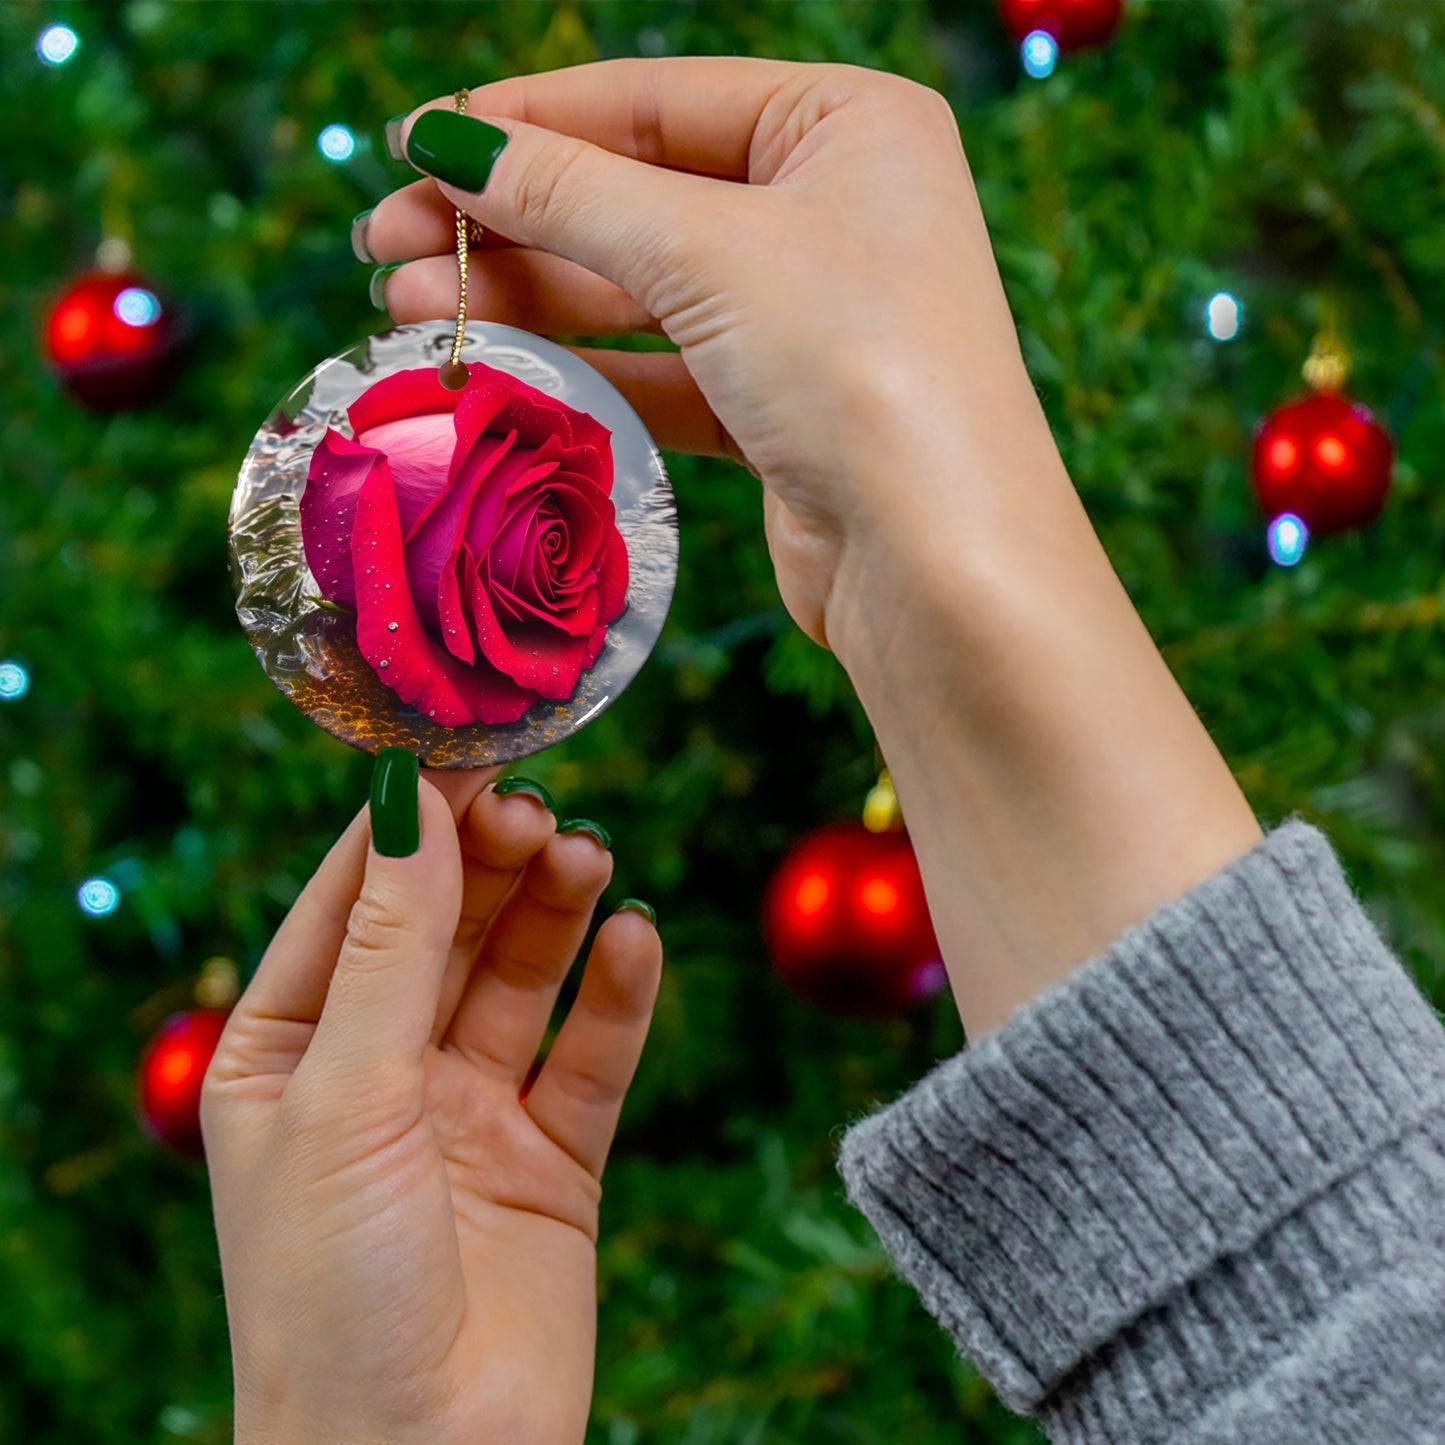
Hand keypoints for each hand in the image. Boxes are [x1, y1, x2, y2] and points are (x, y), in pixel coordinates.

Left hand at [202, 765, 660, 1444]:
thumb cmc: (332, 1292)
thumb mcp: (346, 1095)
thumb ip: (391, 946)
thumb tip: (409, 798)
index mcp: (288, 1054)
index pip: (351, 904)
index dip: (408, 826)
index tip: (467, 749)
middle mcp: (379, 1074)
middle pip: (446, 929)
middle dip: (490, 863)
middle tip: (540, 808)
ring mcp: (468, 1114)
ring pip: (521, 978)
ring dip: (556, 912)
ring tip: (589, 858)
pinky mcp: (552, 1159)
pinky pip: (590, 1056)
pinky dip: (617, 994)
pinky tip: (636, 939)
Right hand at [362, 60, 1261, 1039]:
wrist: (940, 562)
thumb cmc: (858, 367)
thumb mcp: (706, 253)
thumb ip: (569, 193)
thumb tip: (446, 142)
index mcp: (847, 125)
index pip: (655, 99)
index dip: (527, 122)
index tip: (414, 146)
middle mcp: (834, 209)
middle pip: (637, 195)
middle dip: (510, 220)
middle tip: (384, 244)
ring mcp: (809, 314)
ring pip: (641, 288)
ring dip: (528, 295)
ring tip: (408, 305)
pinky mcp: (783, 407)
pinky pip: (663, 364)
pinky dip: (582, 364)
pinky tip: (492, 361)